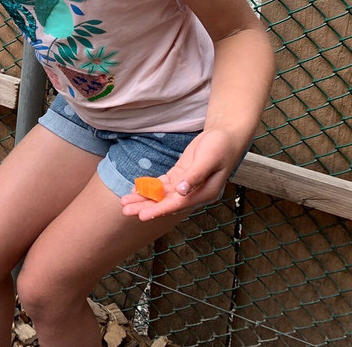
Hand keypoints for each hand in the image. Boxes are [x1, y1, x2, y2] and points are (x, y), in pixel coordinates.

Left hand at [120, 129, 242, 221]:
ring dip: (145, 198)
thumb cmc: (221, 146)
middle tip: (126, 210)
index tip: (142, 216)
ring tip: (126, 202)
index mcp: (205, 193)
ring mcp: (187, 184)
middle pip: (167, 203)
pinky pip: (164, 185)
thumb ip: (195, 175)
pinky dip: (151, 188)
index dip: (159, 210)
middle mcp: (195, 192)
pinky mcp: (182, 175)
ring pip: (163, 195)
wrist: (226, 135)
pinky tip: (137, 190)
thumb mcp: (208, 159)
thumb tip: (181, 191)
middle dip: (146, 207)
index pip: (178, 204)